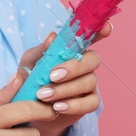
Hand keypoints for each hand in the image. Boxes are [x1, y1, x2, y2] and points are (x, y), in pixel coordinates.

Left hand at [17, 21, 110, 135]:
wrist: (29, 107)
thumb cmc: (31, 79)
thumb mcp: (30, 63)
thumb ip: (41, 50)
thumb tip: (52, 37)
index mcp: (72, 50)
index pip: (90, 37)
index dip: (100, 31)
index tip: (106, 28)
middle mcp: (84, 65)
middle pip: (93, 60)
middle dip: (74, 67)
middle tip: (52, 76)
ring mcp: (89, 84)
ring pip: (89, 82)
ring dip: (66, 89)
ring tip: (43, 95)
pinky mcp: (88, 103)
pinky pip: (90, 103)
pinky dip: (73, 105)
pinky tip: (57, 108)